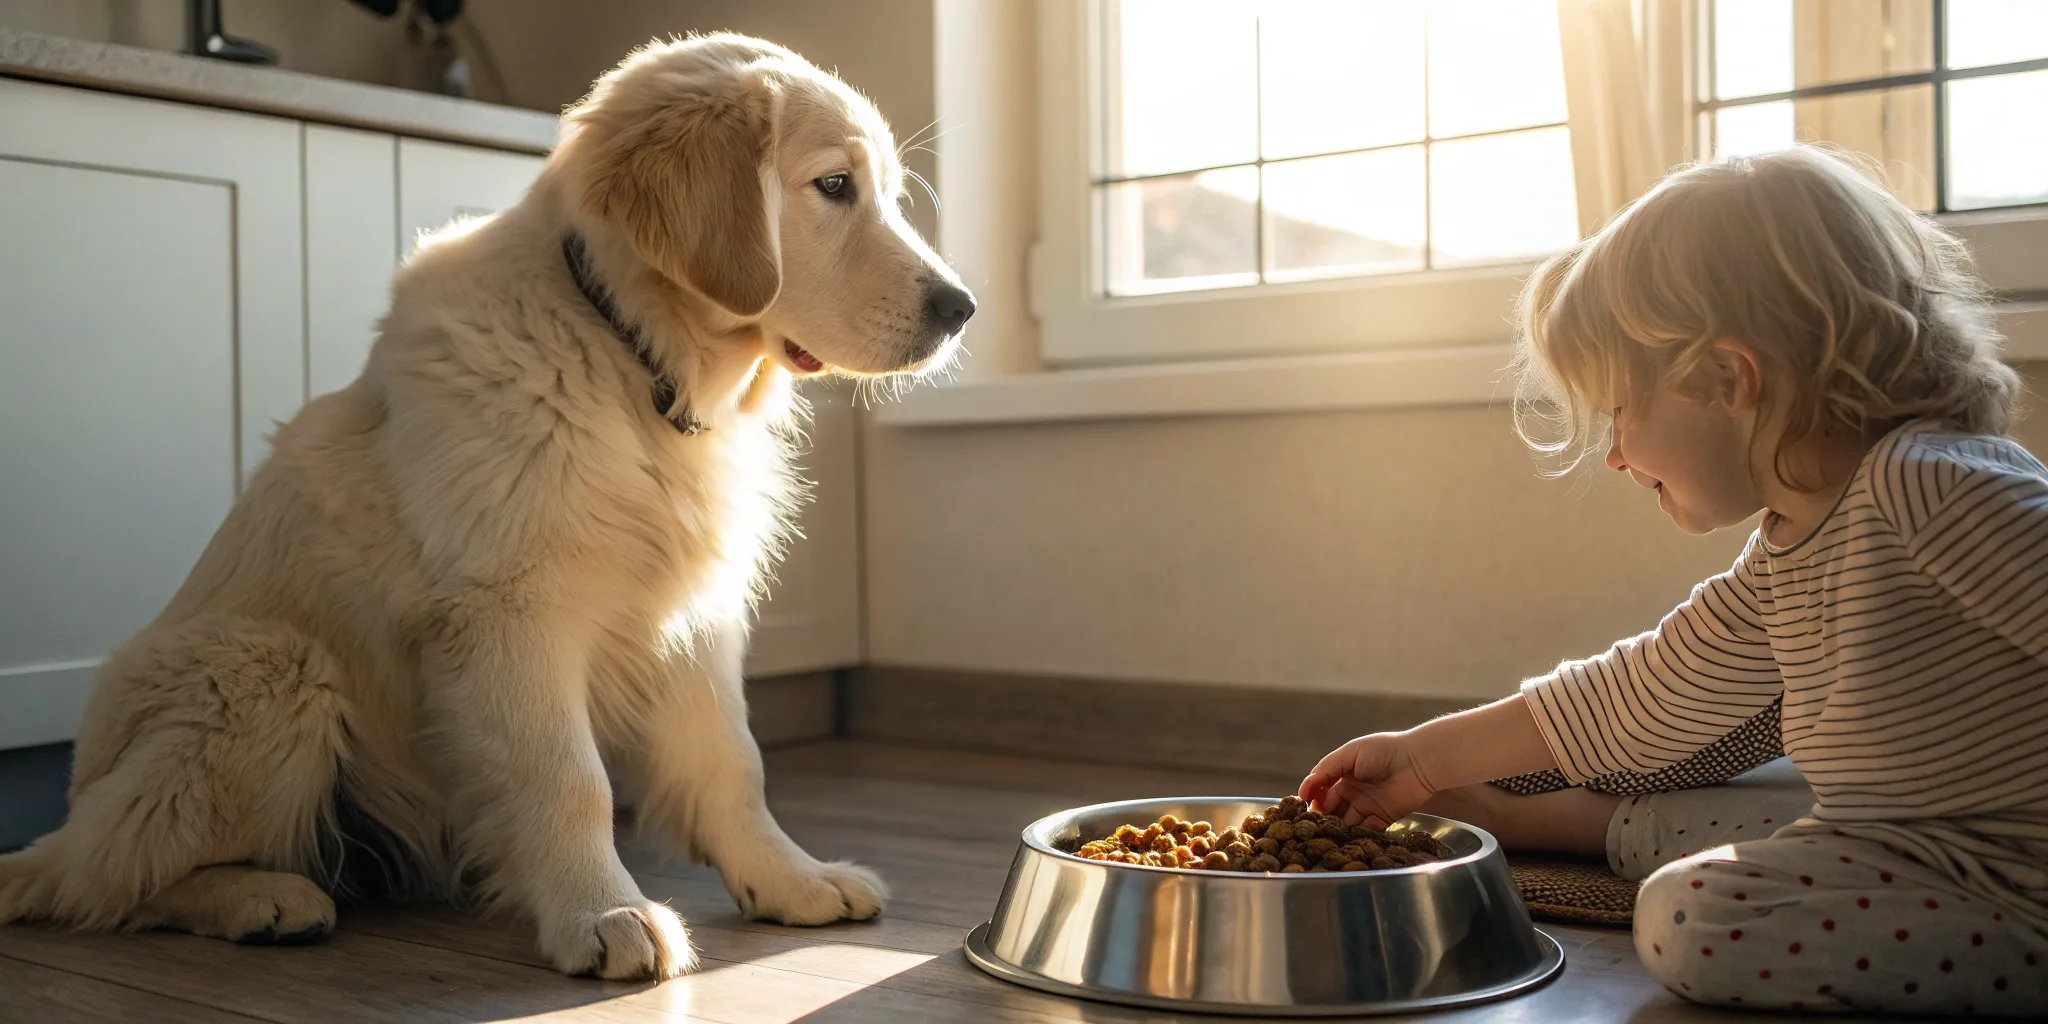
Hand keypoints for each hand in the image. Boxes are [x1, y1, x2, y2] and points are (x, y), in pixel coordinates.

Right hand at [1297, 732, 1437, 829]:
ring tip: (1333, 831)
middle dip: (1324, 815)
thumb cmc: (1384, 751)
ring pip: (1347, 821)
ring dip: (1340, 827)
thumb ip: (1326, 769)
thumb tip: (1303, 790)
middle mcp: (1354, 791)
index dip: (1313, 796)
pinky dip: (1362, 831)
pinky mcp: (1384, 818)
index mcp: (1344, 773)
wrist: (1420, 762)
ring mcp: (1368, 805)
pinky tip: (1359, 827)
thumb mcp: (1350, 753)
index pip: (1322, 788)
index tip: (1303, 804)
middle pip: (1332, 808)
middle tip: (1316, 823)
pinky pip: (1367, 829)